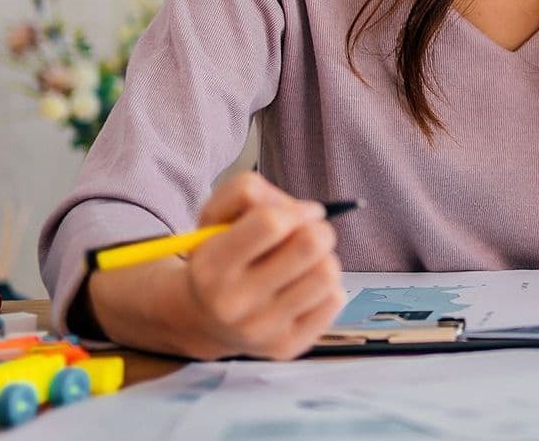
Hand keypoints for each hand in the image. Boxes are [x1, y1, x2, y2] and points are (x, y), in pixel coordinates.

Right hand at [86, 171, 344, 360]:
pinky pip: (335, 300)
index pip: (272, 222)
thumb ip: (247, 192)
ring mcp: (262, 330)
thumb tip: (309, 212)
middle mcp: (233, 304)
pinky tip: (303, 288)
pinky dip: (327, 287)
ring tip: (305, 263)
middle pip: (311, 244)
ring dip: (324, 259)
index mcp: (212, 266)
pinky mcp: (287, 347)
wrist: (204, 318)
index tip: (290, 215)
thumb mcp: (213, 215)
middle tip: (306, 235)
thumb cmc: (219, 255)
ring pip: (328, 274)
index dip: (291, 209)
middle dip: (317, 229)